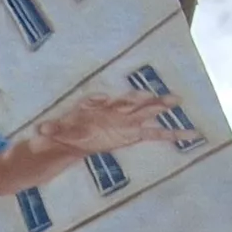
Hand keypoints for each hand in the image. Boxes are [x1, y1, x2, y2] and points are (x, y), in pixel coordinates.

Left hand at [38, 89, 187, 154]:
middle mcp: (115, 110)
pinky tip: (190, 135)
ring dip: (161, 105)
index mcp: (97, 105)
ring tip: (178, 99)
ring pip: (147, 111)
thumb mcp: (56, 130)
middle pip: (132, 102)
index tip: (115, 99)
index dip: (110, 99)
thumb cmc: (65, 129)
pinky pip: (155, 134)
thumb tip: (40, 130)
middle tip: (160, 95)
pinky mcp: (134, 134)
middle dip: (146, 98)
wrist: (72, 135)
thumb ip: (51, 129)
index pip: (104, 100)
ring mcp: (127, 121)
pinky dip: (172, 134)